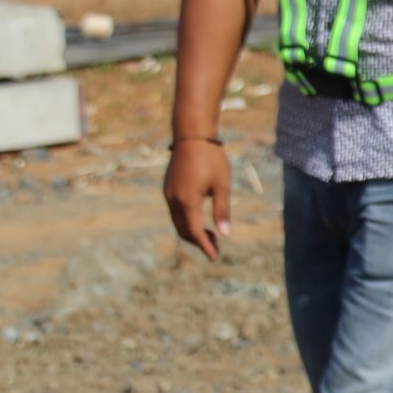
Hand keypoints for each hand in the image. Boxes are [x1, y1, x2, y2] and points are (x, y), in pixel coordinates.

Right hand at [162, 139, 230, 261]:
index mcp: (188, 201)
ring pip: (178, 222)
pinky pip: (175, 211)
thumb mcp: (222, 185)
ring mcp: (168, 194)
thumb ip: (222, 210)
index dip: (205, 246)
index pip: (194, 232)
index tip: (215, 256)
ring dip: (192, 231)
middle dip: (199, 241)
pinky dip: (186, 220)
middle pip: (183, 230)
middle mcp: (173, 200)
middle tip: (217, 246)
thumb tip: (225, 233)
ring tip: (211, 234)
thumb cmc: (212, 159)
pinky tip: (199, 219)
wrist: (192, 136)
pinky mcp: (167, 188)